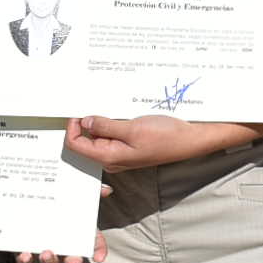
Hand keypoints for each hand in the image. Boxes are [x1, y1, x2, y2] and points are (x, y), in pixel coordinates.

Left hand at [17, 176, 112, 262]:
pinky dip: (26, 259)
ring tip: (47, 254)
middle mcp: (62, 242)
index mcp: (78, 229)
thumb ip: (92, 190)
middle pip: (71, 256)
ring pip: (49, 260)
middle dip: (73, 262)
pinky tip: (25, 255)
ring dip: (49, 260)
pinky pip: (26, 258)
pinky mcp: (25, 247)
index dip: (98, 251)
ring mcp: (44, 246)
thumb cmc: (57, 197)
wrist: (27, 194)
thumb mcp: (75, 192)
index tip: (99, 258)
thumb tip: (106, 190)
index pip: (93, 243)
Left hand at [65, 114, 236, 171]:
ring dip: (100, 121)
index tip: (79, 111)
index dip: (73, 127)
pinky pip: (112, 134)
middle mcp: (111, 158)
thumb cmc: (166, 137)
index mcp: (109, 157)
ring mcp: (120, 152)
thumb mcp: (133, 128)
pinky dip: (111, 123)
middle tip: (94, 104)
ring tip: (111, 108)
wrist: (190, 140)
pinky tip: (121, 114)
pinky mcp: (128, 146)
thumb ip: (106, 126)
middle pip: (85, 141)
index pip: (76, 144)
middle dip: (86, 122)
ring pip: (99, 136)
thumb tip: (85, 122)